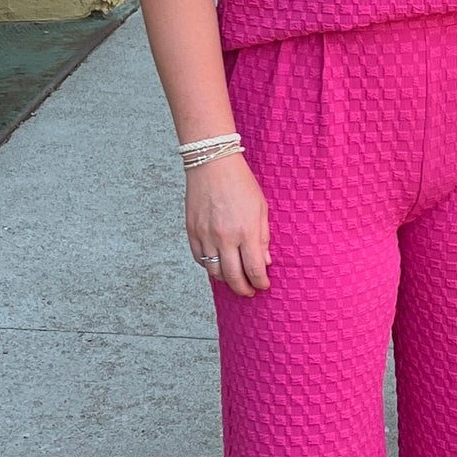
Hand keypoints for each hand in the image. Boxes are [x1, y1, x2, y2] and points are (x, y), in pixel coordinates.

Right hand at [186, 153, 270, 296]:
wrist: (212, 164)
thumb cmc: (241, 183)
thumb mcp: (261, 208)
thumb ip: (263, 237)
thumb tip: (265, 262)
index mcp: (246, 231)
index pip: (254, 269)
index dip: (259, 282)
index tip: (263, 285)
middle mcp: (225, 237)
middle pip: (233, 277)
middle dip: (243, 289)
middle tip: (249, 292)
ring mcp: (205, 235)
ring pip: (214, 271)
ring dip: (225, 280)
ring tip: (234, 280)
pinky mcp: (191, 231)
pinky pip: (199, 258)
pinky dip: (208, 266)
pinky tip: (217, 264)